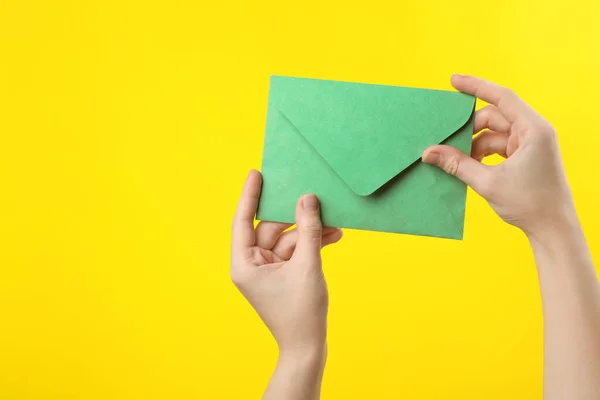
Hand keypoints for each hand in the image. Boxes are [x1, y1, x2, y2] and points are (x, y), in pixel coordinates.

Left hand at [230, 170, 342, 355]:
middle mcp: (252, 264)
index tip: (257, 173)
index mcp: (244, 263)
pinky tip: (333, 236)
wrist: (308, 348)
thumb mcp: (307, 265)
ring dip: (310, 232)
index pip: (244, 221)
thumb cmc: (301, 313)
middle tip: (314, 196)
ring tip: (334, 223)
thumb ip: (309, 230)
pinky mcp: (283, 274)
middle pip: (272, 228)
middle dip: (296, 217)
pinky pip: (296, 251)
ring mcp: (268, 270)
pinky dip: (312, 244)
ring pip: (288, 239)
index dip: (250, 195)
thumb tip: (307, 199)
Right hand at [422, 74, 575, 236]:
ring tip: (454, 158)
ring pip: (494, 134)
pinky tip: (467, 165)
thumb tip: (429, 153)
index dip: (476, 87)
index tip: (454, 81)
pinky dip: (481, 153)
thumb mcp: (487, 182)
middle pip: (494, 117)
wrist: (552, 229)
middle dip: (469, 128)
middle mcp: (534, 132)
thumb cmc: (530, 204)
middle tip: (445, 138)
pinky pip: (498, 146)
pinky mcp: (525, 157)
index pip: (501, 97)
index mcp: (533, 130)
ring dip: (473, 144)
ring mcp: (530, 145)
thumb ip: (457, 164)